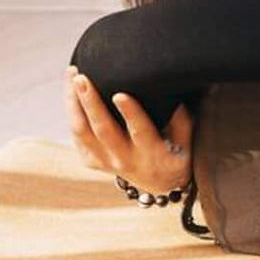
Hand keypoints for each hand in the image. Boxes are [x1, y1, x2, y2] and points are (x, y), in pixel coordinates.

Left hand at [64, 66, 193, 197]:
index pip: (139, 131)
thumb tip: (172, 89)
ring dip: (74, 103)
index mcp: (151, 153)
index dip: (130, 113)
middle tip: (82, 78)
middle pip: (103, 130)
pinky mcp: (91, 161)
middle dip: (91, 102)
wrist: (159, 184)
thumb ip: (180, 117)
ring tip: (72, 75)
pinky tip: (71, 90)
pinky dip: (72, 111)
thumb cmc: (176, 153)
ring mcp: (105, 162)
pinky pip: (77, 135)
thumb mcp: (187, 140)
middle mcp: (124, 159)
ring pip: (82, 132)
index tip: (120, 95)